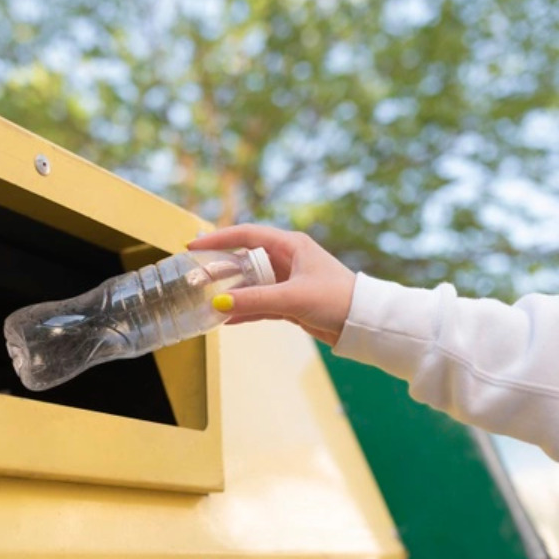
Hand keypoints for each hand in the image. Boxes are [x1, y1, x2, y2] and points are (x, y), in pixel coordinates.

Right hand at [188, 224, 356, 344]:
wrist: (363, 322)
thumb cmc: (336, 299)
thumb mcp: (293, 298)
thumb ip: (255, 300)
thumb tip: (219, 303)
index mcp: (291, 245)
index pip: (246, 235)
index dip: (219, 238)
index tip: (194, 245)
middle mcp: (288, 259)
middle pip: (245, 259)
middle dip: (220, 269)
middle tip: (196, 277)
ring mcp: (288, 281)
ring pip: (251, 284)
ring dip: (231, 293)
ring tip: (206, 300)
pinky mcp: (291, 302)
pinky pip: (260, 303)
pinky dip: (245, 310)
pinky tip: (227, 319)